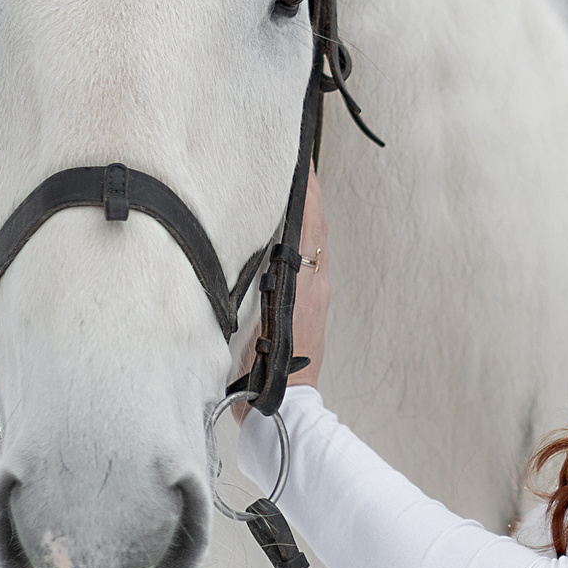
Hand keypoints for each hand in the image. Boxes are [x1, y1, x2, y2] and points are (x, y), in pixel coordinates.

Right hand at [235, 164, 327, 390]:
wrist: (285, 407)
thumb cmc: (264, 372)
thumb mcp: (253, 323)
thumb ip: (256, 287)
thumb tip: (264, 248)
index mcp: (303, 283)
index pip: (310, 224)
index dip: (307, 191)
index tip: (300, 160)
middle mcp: (314, 284)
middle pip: (314, 228)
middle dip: (306, 193)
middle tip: (293, 161)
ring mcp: (313, 296)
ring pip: (311, 244)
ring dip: (304, 213)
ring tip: (288, 185)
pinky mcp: (308, 308)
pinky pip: (305, 261)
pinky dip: (298, 237)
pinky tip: (282, 230)